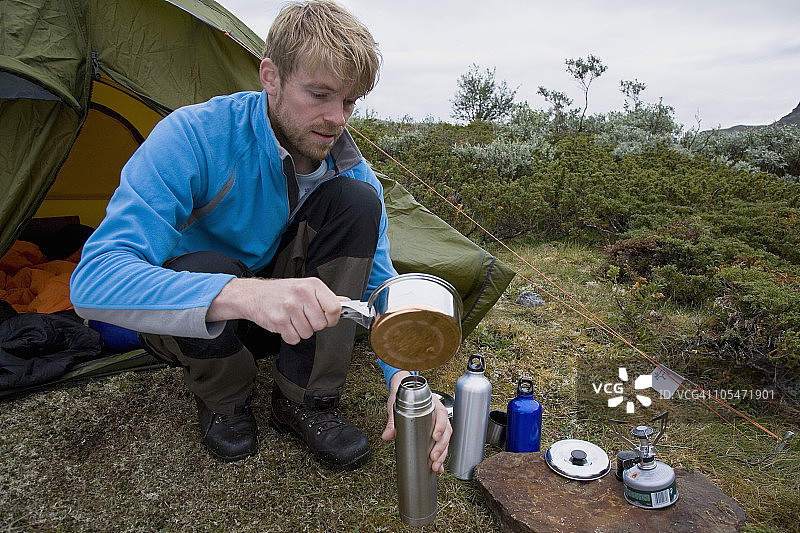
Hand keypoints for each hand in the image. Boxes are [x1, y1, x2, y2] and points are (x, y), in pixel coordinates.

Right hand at [207, 276, 342, 344]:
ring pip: (308, 333)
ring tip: (292, 319)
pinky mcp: (278, 320)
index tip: (327, 319)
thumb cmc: (282, 292)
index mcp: (312, 285)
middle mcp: (301, 294)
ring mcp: (289, 307)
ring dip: (301, 331)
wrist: (254, 294)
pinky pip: (294, 338)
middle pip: (321, 324)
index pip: (335, 308)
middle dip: (314, 325)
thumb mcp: (306, 287)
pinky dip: (290, 336)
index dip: (332, 318)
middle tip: (303, 317)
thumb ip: (327, 297)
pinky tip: (285, 324)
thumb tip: (347, 303)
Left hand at [382, 371, 451, 473]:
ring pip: (446, 440)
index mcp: (431, 404)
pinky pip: (441, 445)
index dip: (441, 426)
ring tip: (436, 465)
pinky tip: (438, 467)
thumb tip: (387, 435)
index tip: (435, 437)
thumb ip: (392, 421)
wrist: (400, 392)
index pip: (441, 414)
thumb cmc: (401, 397)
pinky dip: (441, 457)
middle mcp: (437, 414)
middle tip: (433, 457)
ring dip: (442, 453)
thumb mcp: (395, 407)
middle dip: (441, 446)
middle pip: (446, 431)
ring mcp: (437, 424)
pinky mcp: (434, 433)